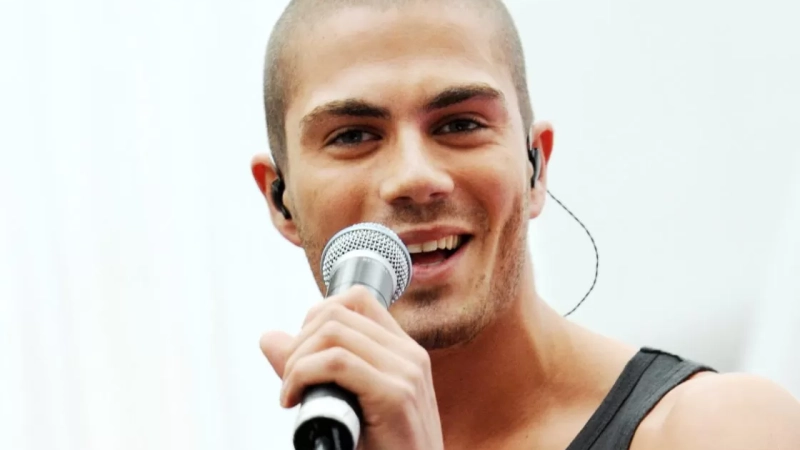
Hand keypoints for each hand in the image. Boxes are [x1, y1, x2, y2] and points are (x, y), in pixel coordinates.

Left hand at [261, 286, 443, 449]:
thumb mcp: (347, 403)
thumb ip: (311, 367)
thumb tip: (269, 337)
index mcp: (404, 352)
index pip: (358, 299)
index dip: (317, 317)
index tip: (303, 355)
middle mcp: (409, 355)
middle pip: (336, 312)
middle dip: (298, 342)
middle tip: (290, 381)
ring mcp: (406, 373)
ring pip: (332, 332)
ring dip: (296, 361)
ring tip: (291, 393)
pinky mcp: (395, 395)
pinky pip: (335, 362)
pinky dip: (301, 376)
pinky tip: (294, 400)